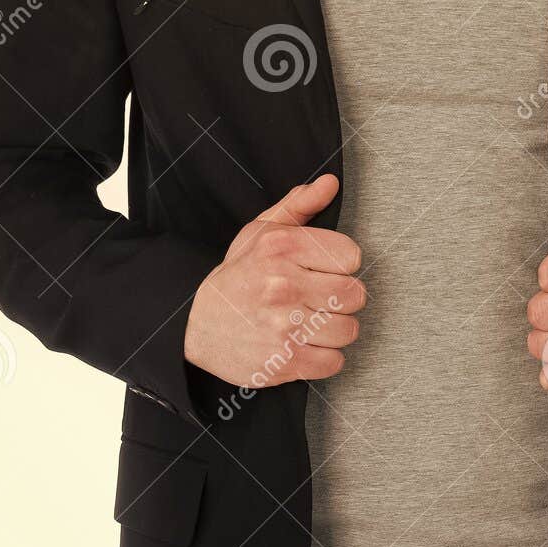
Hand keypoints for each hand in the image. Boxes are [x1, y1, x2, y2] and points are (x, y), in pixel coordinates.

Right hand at [184, 173, 363, 387]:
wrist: (193, 323)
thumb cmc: (235, 277)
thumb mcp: (260, 231)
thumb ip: (299, 205)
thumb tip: (330, 184)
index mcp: (281, 248)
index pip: (351, 256)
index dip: (342, 263)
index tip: (327, 269)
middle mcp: (284, 286)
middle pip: (354, 294)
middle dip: (343, 298)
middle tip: (323, 298)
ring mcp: (284, 327)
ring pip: (348, 330)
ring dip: (335, 329)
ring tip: (314, 322)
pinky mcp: (283, 362)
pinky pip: (333, 362)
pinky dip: (325, 357)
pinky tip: (306, 344)